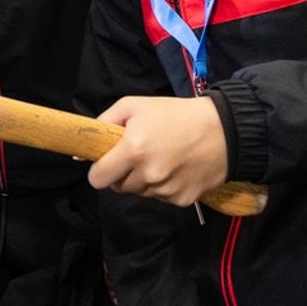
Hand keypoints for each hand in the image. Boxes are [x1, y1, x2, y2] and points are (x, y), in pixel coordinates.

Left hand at [88, 95, 229, 205]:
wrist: (226, 130)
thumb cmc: (176, 114)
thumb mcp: (134, 106)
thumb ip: (103, 124)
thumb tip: (80, 153)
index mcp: (133, 150)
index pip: (98, 179)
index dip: (99, 171)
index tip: (107, 162)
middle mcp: (149, 174)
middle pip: (118, 187)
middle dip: (123, 173)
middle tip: (139, 155)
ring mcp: (167, 190)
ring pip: (140, 193)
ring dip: (143, 180)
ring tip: (161, 158)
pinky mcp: (183, 200)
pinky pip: (161, 198)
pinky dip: (164, 187)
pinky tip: (177, 168)